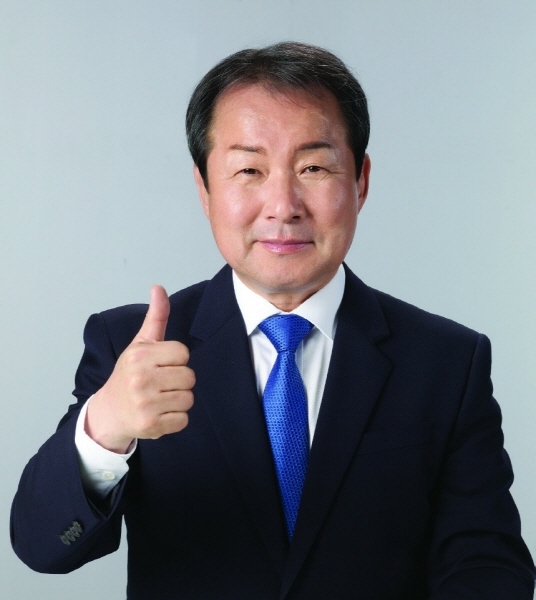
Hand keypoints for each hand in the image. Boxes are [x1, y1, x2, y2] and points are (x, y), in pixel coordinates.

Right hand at [86, 285, 194, 452]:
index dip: (176, 360)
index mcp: (140, 355)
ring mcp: (146, 403)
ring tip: (160, 398)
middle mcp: (141, 378)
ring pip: (189, 398)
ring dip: (178, 400)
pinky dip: (175, 419)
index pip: (183, 353)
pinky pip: (183, 419)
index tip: (161, 365)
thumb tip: (159, 287)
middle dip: (179, 381)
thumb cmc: (129, 374)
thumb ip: (155, 317)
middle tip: (161, 384)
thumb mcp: (140, 344)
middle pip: (189, 377)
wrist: (109, 412)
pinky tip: (159, 413)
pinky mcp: (151, 425)